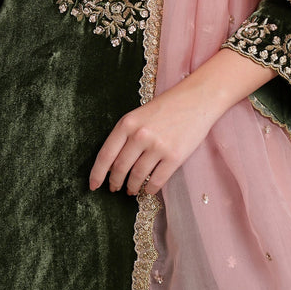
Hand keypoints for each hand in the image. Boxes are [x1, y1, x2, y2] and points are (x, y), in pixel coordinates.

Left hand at [89, 48, 277, 195]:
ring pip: (137, 176)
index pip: (106, 155)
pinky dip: (150, 189)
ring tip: (131, 189)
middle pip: (120, 168)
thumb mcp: (140, 115)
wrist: (197, 99)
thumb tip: (112, 165)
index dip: (97, 174)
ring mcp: (157, 146)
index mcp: (127, 123)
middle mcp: (140, 135)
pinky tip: (148, 189)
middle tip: (115, 188)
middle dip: (115, 182)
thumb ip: (126, 135)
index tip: (93, 186)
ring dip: (132, 187)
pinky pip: (156, 181)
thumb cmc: (167, 107)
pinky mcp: (174, 156)